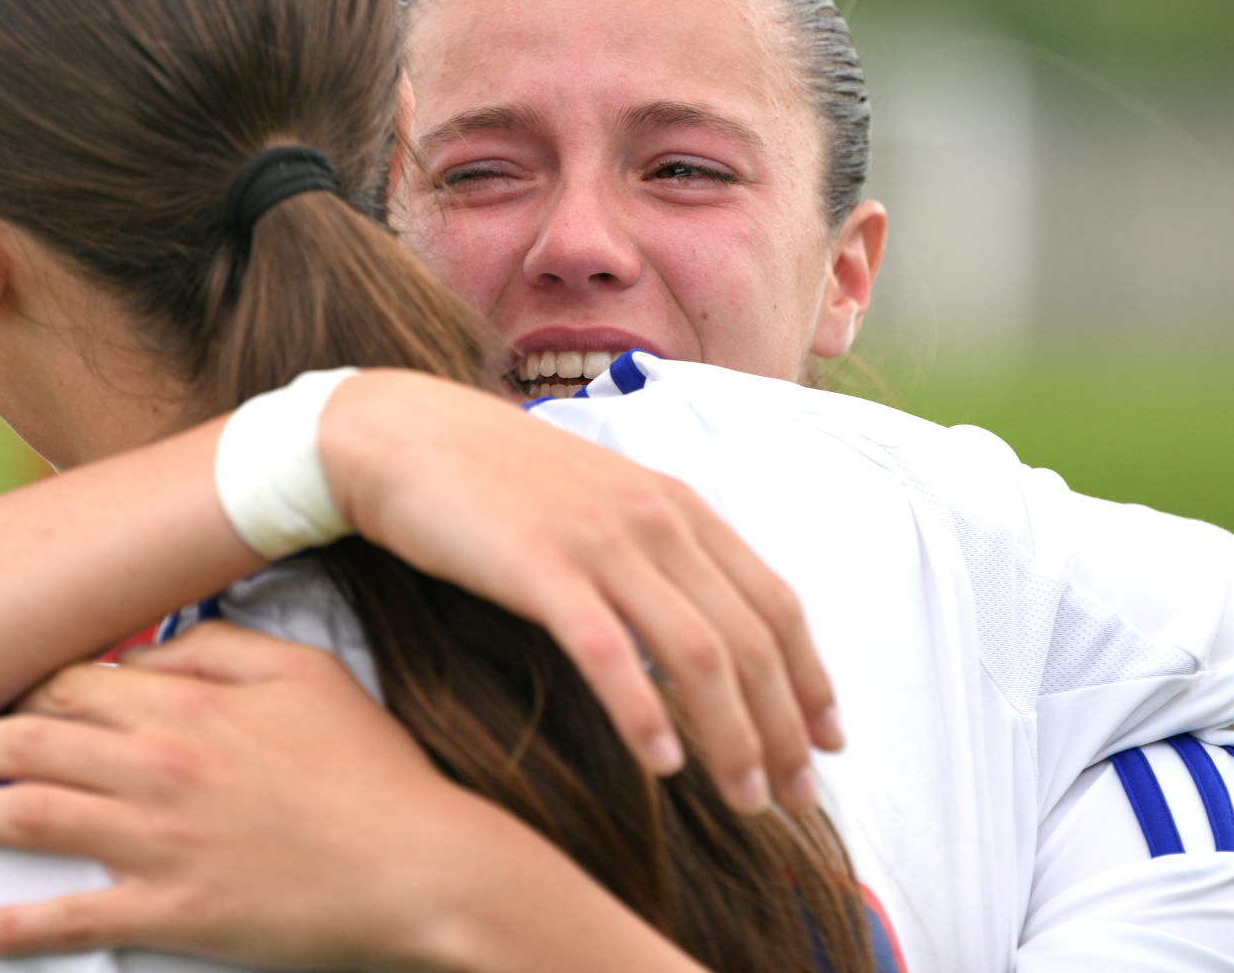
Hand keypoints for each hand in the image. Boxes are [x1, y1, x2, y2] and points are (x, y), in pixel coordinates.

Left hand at [0, 623, 701, 972]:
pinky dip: (9, 924)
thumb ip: (224, 648)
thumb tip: (153, 646)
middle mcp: (161, 767)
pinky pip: (70, 918)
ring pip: (31, 820)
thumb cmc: (373, 769)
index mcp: (191, 705)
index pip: (77, 683)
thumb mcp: (310, 673)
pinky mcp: (174, 913)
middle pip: (33, 745)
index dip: (22, 688)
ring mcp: (161, 843)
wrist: (421, 866)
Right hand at [319, 370, 839, 814]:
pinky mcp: (539, 566)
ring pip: (698, 654)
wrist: (404, 433)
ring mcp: (599, 541)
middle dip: (784, 727)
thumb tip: (702, 629)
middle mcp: (655, 519)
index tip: (828, 743)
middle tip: (795, 798)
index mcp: (679, 505)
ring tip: (745, 800)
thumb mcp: (602, 502)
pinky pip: (609, 652)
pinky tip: (662, 765)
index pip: (776, 602)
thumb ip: (658, 553)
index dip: (812, 678)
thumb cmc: (498, 480)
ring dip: (732, 737)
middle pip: (751, 639)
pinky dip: (644, 714)